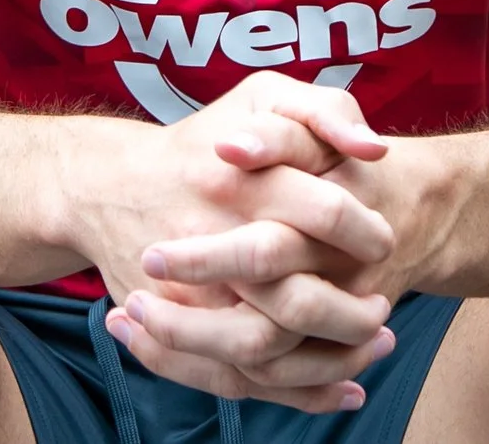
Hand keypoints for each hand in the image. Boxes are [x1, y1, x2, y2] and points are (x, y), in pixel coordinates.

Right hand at [60, 79, 397, 408]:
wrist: (103, 185)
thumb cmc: (201, 140)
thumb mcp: (261, 94)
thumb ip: (325, 110)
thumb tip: (377, 153)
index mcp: (237, 179)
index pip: (325, 212)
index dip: (367, 233)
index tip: (384, 240)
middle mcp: (209, 241)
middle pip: (297, 299)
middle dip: (353, 312)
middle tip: (380, 304)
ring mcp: (187, 295)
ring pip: (269, 352)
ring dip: (335, 359)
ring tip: (374, 343)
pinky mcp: (173, 331)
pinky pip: (240, 380)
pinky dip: (300, 393)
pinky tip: (345, 388)